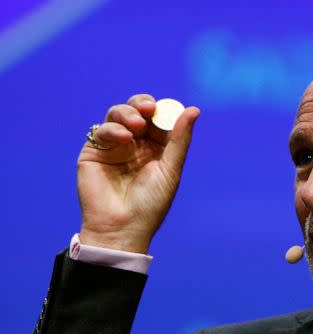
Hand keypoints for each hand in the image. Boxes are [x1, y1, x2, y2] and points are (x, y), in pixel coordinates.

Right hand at [77, 94, 199, 252]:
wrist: (122, 227)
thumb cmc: (151, 204)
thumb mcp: (170, 169)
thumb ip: (180, 139)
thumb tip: (195, 109)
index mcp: (156, 148)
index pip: (159, 118)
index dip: (162, 109)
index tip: (164, 109)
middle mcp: (135, 144)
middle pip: (137, 111)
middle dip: (142, 104)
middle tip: (148, 109)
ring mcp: (114, 146)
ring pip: (118, 115)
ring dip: (127, 113)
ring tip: (136, 125)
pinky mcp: (94, 152)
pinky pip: (101, 131)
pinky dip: (113, 129)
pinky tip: (124, 139)